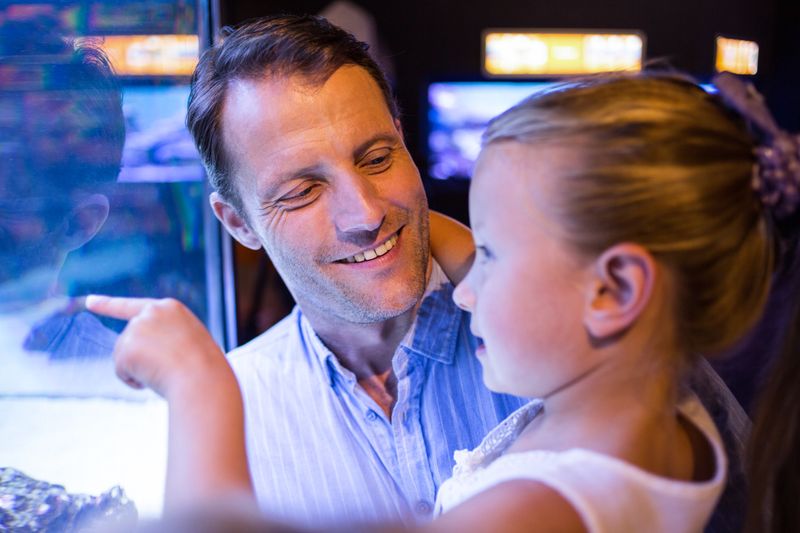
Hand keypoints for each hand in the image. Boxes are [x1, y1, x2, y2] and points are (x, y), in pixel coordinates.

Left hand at [86, 295, 227, 398]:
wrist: (202, 378)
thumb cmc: (204, 367)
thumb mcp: (190, 341)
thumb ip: (167, 338)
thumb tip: (147, 359)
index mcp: (170, 308)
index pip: (132, 305)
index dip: (108, 305)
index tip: (89, 302)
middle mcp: (150, 312)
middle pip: (130, 340)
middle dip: (139, 358)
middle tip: (167, 368)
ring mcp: (137, 328)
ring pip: (125, 357)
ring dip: (139, 370)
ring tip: (165, 373)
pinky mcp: (126, 347)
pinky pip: (122, 371)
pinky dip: (133, 380)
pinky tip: (152, 379)